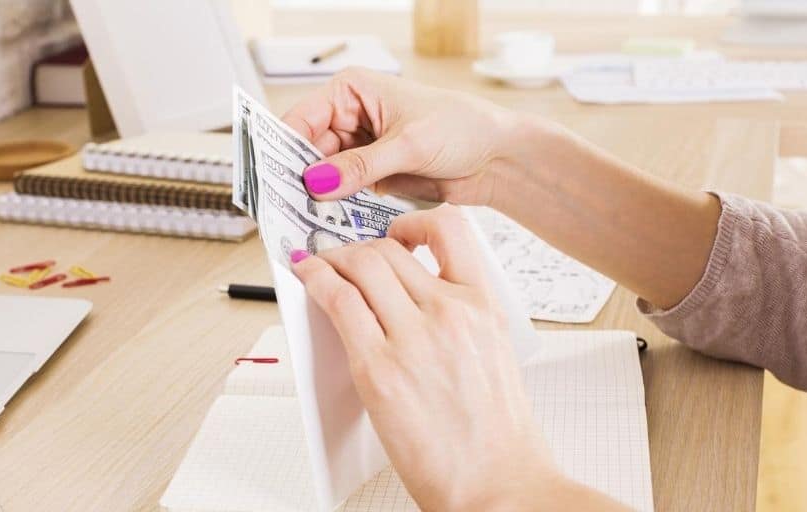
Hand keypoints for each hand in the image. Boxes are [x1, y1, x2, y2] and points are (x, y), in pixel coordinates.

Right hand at [281, 67, 540, 204]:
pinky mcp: (372, 176)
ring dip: (319, 199)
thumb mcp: (407, 145)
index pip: (302, 118)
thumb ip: (359, 166)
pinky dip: (338, 210)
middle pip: (307, 151)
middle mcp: (351, 118)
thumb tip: (316, 183)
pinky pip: (344, 195)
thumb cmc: (461, 128)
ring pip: (323, 177)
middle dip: (300, 180)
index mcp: (352, 91)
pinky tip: (332, 225)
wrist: (496, 158)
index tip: (274, 179)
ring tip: (309, 221)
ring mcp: (360, 149)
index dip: (284, 148)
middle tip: (289, 209)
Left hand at [291, 205, 560, 509]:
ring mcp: (413, 337)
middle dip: (358, 249)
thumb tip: (412, 302)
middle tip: (343, 258)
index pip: (450, 229)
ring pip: (360, 266)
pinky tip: (308, 278)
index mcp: (483, 307)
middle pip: (388, 250)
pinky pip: (338, 302)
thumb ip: (458, 321)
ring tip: (320, 266)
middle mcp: (450, 312)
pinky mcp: (378, 367)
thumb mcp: (492, 356)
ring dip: (332, 260)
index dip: (414, 222)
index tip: (397, 232)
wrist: (498, 485)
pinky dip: (315, 281)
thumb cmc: (498, 437)